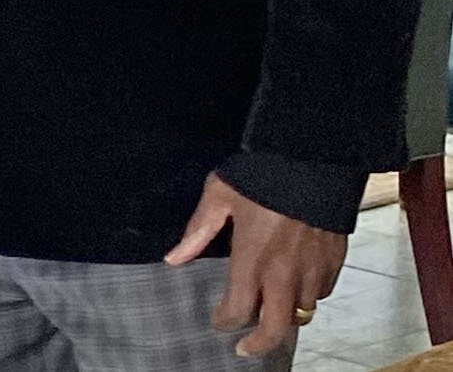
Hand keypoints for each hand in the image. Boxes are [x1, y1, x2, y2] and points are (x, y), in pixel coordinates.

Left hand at [165, 172, 344, 356]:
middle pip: (276, 327)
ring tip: (270, 311)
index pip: (239, 309)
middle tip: (245, 349)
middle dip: (259, 344)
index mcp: (253, 258)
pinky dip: (308, 295)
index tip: (217, 321)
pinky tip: (296, 287)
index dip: (225, 321)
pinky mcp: (335, 261)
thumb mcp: (218, 196)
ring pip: (302, 312)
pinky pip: (322, 292)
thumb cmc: (262, 175)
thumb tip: (173, 258)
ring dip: (285, 315)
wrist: (314, 158)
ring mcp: (313, 269)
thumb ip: (197, 231)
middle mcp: (285, 272)